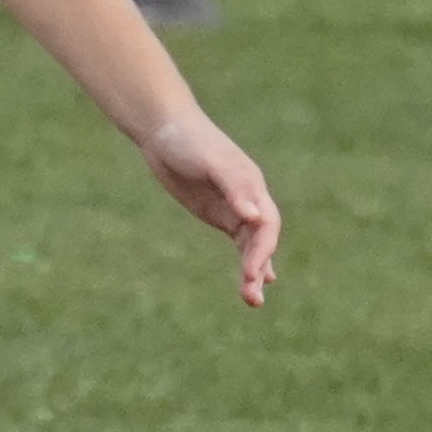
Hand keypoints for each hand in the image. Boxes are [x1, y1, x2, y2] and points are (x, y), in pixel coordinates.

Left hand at [139, 113, 280, 307]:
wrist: (165, 131)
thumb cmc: (190, 142)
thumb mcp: (211, 162)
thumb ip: (234, 189)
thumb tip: (253, 217)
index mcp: (252, 186)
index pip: (267, 225)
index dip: (262, 250)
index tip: (252, 273)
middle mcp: (249, 200)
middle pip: (262, 240)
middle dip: (259, 267)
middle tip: (251, 297)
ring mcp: (235, 208)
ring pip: (251, 245)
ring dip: (254, 270)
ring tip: (252, 300)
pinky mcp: (218, 213)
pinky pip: (238, 240)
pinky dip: (246, 259)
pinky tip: (251, 278)